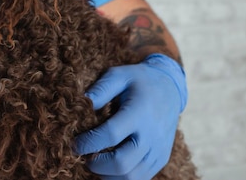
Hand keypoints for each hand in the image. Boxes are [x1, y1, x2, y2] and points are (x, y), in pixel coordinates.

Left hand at [75, 54, 187, 179]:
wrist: (170, 87)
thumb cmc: (139, 80)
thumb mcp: (119, 75)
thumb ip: (100, 89)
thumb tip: (82, 103)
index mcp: (139, 112)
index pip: (110, 135)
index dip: (88, 143)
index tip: (74, 144)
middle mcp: (151, 135)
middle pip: (121, 163)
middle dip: (97, 164)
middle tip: (84, 156)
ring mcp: (158, 150)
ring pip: (131, 177)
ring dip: (109, 175)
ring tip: (96, 162)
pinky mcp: (161, 159)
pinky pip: (141, 178)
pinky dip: (122, 177)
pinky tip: (110, 166)